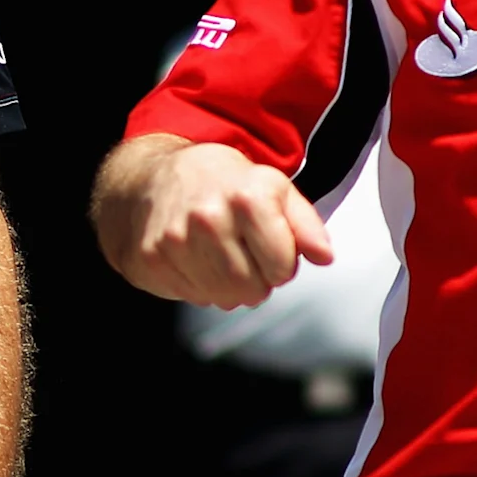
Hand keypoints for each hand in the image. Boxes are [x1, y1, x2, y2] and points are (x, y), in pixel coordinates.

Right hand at [95, 138, 333, 309]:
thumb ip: (306, 223)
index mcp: (248, 196)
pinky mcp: (152, 257)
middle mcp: (209, 216)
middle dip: (257, 281)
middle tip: (245, 256)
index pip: (282, 268)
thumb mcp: (272, 188)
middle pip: (252, 290)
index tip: (269, 246)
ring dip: (229, 288)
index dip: (281, 263)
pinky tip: (195, 260)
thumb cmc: (221, 184)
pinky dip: (200, 286)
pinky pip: (192, 297)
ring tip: (220, 257)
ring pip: (223, 298)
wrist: (153, 177)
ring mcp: (176, 239)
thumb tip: (324, 256)